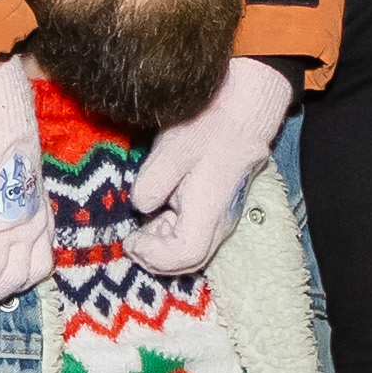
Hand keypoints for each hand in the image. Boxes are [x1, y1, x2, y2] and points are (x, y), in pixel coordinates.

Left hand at [124, 56, 292, 272]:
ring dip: (163, 247)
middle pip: (190, 261)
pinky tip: (157, 215)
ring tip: (142, 227)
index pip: (185, 254)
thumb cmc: (208, 125)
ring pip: (192, 250)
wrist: (241, 111)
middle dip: (156, 258)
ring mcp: (222, 217)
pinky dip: (171, 235)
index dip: (154, 255)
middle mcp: (221, 221)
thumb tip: (140, 207)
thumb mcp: (172, 149)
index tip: (130, 239)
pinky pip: (194, 235)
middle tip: (131, 241)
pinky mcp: (217, 209)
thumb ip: (151, 183)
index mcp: (209, 210)